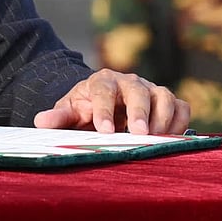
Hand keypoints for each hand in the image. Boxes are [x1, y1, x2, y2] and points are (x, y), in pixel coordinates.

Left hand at [32, 69, 189, 134]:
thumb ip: (58, 116)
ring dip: (162, 118)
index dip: (104, 109)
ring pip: (164, 96)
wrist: (104, 102)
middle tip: (139, 134)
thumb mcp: (70, 111)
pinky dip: (180, 122)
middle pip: (138, 90)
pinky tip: (172, 139)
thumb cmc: (87, 109)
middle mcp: (129, 82)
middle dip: (140, 112)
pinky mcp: (167, 102)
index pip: (103, 91)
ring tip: (155, 139)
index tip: (105, 130)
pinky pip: (182, 107)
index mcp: (102, 81)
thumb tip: (40, 121)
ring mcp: (151, 90)